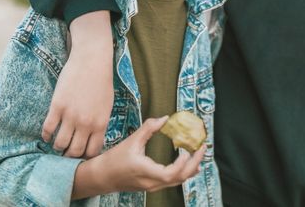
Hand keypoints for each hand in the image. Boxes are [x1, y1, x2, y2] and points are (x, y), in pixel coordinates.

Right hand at [42, 11, 113, 157]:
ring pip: (60, 144)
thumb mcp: (107, 105)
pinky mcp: (57, 106)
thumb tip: (93, 138)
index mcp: (101, 123)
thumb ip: (100, 123)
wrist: (92, 60)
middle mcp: (86, 123)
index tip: (80, 155)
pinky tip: (47, 135)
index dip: (86, 156)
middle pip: (75, 151)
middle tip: (66, 153)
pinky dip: (46, 135)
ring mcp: (70, 116)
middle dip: (70, 156)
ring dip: (57, 147)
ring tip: (57, 144)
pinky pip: (48, 128)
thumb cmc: (102, 81)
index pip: (92, 151)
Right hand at [76, 117, 207, 197]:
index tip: (186, 150)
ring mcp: (153, 186)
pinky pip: (173, 181)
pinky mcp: (153, 185)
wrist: (101, 177)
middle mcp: (152, 183)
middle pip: (179, 178)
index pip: (170, 173)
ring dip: (191, 168)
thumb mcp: (131, 141)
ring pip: (178, 181)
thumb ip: (148, 128)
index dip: (182, 164)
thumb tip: (165, 118)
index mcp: (146, 173)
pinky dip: (183, 173)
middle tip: (203, 148)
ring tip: (200, 154)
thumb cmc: (114, 160)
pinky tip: (190, 165)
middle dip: (194, 163)